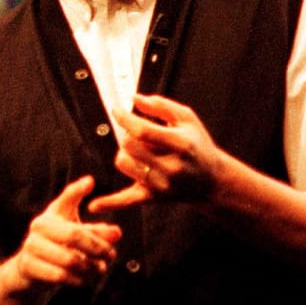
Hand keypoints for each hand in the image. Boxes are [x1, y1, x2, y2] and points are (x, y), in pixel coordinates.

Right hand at [11, 175, 121, 293]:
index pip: (66, 198)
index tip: (91, 182)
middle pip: (74, 235)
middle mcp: (39, 226)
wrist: (28, 269)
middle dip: (97, 247)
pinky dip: (77, 279)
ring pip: (69, 259)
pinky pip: (59, 275)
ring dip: (89, 267)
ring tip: (100, 269)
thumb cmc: (57, 245)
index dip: (78, 190)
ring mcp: (31, 246)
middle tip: (111, 255)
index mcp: (52, 213)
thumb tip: (117, 233)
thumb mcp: (76, 233)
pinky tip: (86, 279)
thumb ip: (97, 232)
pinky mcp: (28, 266)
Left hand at [92, 95, 222, 211]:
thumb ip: (161, 106)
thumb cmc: (198, 145)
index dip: (125, 119)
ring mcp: (161, 184)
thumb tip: (134, 99)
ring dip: (125, 154)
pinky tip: (93, 205)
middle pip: (129, 146)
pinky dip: (109, 202)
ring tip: (139, 152)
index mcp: (180, 144)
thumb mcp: (187, 119)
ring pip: (124, 164)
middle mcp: (170, 167)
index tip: (117, 110)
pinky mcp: (154, 198)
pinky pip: (126, 200)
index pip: (143, 131)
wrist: (212, 180)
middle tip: (138, 134)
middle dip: (128, 135)